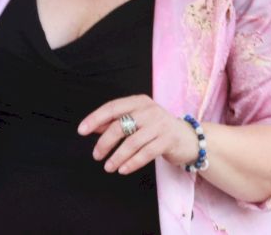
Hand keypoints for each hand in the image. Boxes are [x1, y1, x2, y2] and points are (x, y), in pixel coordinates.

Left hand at [78, 95, 198, 174]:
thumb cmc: (157, 129)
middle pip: (120, 126)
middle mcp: (149, 110)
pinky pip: (146, 153)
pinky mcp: (168, 140)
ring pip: (132, 142)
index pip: (112, 107)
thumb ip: (116, 122)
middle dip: (104, 143)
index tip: (82, 130)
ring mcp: (160, 124)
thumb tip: (93, 127)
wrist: (188, 138)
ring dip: (117, 157)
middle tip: (96, 155)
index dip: (95, 118)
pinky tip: (123, 170)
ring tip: (108, 167)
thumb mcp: (137, 120)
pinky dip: (132, 163)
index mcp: (139, 101)